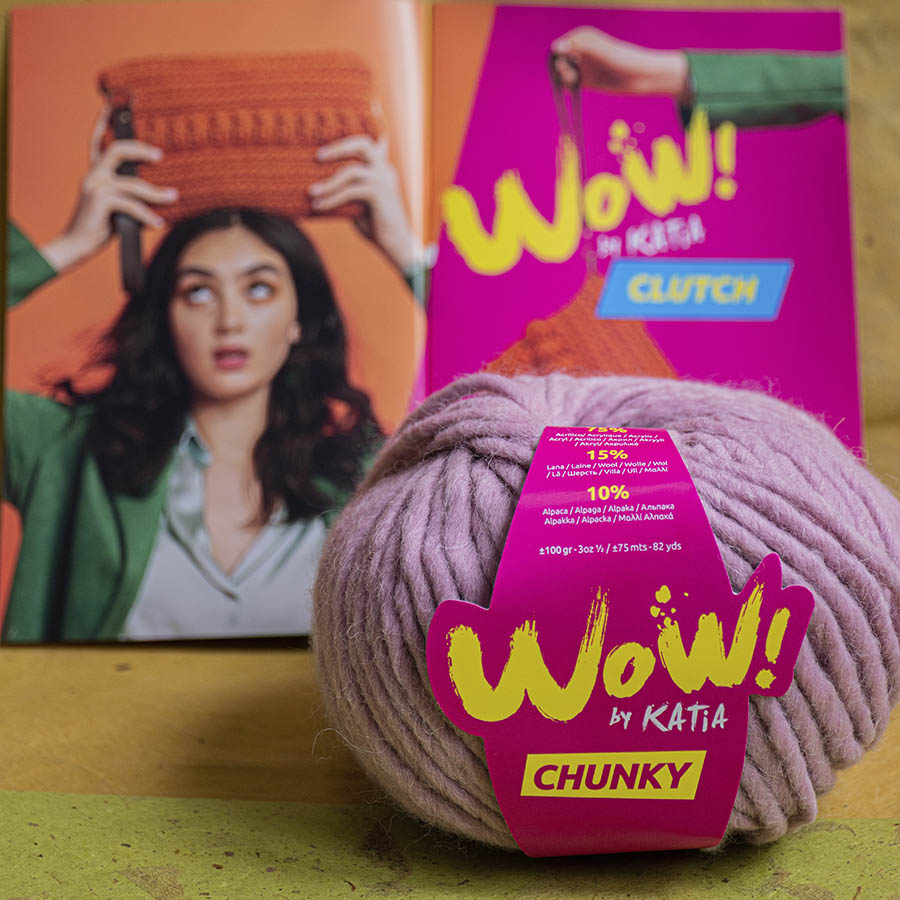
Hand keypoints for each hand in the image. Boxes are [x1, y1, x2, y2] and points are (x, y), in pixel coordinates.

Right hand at [40, 105, 177, 272]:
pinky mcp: (99, 202)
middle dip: (140, 149)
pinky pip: (130, 205)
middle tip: (160, 155)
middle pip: (116, 149)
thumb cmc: (103, 225)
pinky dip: (147, 215)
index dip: (106, 121)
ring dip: (156, 193)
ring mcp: (95, 187)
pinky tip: (158, 223)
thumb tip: (166, 194)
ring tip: (173, 197)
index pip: (99, 140)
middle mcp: (94, 174)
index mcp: (97, 171)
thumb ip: (134, 194)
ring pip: (132, 184)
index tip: (114, 102)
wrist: (78, 244)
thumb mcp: (120, 206)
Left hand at [309, 135, 425, 275]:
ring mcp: (383, 181)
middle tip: (317, 156)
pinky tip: (318, 207)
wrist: (396, 246)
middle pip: (362, 144)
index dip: (371, 121)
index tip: (366, 105)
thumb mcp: (358, 202)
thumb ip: (346, 188)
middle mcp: (384, 170)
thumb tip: (317, 183)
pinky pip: (351, 192)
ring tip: (311, 192)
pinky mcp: (380, 196)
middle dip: (338, 146)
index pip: (376, 139)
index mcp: (381, 168)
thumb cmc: (375, 225)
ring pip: (352, 170)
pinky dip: (332, 199)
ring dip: (328, 182)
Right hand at [551, 27, 689, 100]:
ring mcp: (584, 66)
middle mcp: (581, 51)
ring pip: (564, 73)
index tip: (566, 65)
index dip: (558, 57)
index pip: (559, 46)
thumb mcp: (600, 51)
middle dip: (560, 69)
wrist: (641, 77)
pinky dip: (568, 88)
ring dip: (564, 79)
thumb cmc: (623, 59)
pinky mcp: (587, 81)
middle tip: (571, 76)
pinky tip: (572, 90)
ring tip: (575, 83)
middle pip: (559, 60)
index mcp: (582, 38)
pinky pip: (571, 85)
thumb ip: (578, 46)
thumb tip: (554, 47)